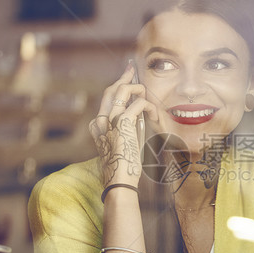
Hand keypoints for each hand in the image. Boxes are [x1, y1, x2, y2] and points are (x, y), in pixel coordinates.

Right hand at [89, 65, 156, 186]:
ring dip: (138, 89)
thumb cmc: (123, 169)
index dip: (117, 86)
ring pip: (122, 91)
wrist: (119, 182)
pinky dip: (149, 106)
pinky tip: (154, 114)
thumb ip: (126, 130)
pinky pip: (138, 104)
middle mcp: (101, 121)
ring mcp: (110, 121)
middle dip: (124, 78)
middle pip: (111, 90)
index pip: (106, 99)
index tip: (126, 79)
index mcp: (98, 127)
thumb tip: (139, 115)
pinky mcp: (122, 124)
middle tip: (132, 70)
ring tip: (146, 94)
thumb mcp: (122, 146)